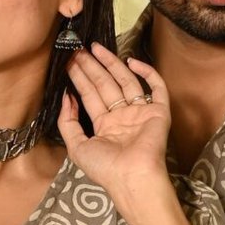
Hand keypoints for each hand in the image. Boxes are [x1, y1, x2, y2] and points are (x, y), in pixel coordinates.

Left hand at [58, 44, 170, 205]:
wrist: (132, 177)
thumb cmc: (105, 168)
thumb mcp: (76, 146)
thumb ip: (67, 121)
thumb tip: (66, 97)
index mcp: (105, 126)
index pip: (91, 96)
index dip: (80, 78)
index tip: (70, 61)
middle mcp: (122, 117)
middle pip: (105, 85)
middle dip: (91, 67)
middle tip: (78, 49)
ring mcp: (140, 112)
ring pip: (125, 81)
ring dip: (111, 64)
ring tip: (95, 47)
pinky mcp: (158, 111)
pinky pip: (156, 87)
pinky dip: (146, 72)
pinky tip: (131, 61)